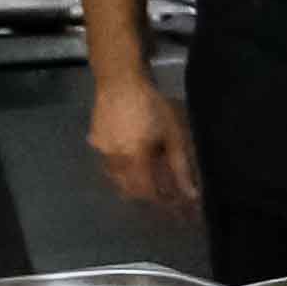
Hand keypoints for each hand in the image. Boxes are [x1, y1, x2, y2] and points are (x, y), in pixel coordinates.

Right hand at [87, 75, 197, 214]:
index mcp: (134, 159)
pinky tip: (131, 158)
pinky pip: (108, 162)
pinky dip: (121, 167)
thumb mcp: (172, 135)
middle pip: (128, 189)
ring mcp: (101, 150)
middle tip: (162, 193)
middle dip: (145, 195)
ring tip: (147, 177)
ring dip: (131, 183)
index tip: (172, 204)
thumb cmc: (151, 106)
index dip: (159, 201)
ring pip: (115, 178)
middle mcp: (114, 159)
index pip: (146, 192)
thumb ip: (180, 168)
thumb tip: (191, 195)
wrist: (119, 81)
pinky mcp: (95, 140)